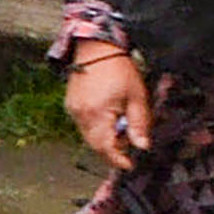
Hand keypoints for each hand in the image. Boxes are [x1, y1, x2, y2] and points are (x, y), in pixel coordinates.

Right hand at [65, 50, 152, 172]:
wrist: (97, 48)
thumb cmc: (119, 69)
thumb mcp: (137, 97)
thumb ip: (139, 124)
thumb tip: (142, 147)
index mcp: (97, 113)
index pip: (106, 148)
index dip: (118, 159)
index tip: (130, 165)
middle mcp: (81, 114)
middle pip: (95, 145)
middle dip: (112, 151)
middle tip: (128, 147)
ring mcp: (73, 110)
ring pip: (88, 136)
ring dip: (104, 140)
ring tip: (120, 129)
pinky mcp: (71, 104)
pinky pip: (83, 125)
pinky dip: (96, 129)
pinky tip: (109, 119)